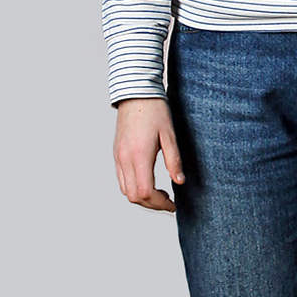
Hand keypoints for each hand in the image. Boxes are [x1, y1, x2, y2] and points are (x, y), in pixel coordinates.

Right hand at [113, 97, 184, 212]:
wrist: (136, 92)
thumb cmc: (154, 110)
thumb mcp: (169, 135)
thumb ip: (174, 160)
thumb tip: (179, 181)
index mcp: (139, 155)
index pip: (145, 192)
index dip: (159, 204)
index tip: (173, 204)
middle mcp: (124, 159)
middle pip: (133, 196)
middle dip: (151, 204)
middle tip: (168, 202)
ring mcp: (118, 156)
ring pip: (125, 190)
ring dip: (142, 197)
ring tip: (160, 193)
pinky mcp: (117, 153)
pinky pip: (122, 179)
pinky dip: (134, 187)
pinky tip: (149, 181)